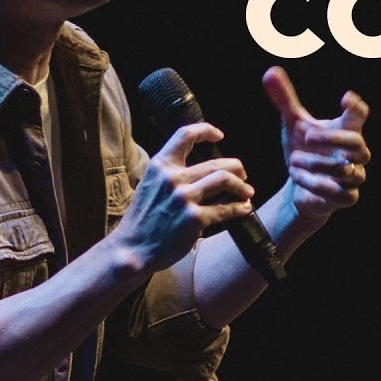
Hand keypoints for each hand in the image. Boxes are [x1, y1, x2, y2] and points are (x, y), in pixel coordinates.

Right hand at [108, 122, 253, 272]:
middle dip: (237, 168)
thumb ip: (170, 173)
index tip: (219, 136)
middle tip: (243, 175)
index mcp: (160, 165)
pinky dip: (240, 208)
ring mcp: (184, 198)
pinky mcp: (195, 218)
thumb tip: (200, 169)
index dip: (206, 130)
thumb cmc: (142, 220)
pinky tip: (244, 209)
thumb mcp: (150, 185)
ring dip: (242, 186)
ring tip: (247, 192)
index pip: (185, 135)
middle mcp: (173, 178)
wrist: (132, 249)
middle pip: (217, 163)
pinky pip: (226, 208)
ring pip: (225, 180)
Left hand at [262, 66, 370, 223]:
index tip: (346, 98)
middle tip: (306, 135)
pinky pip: (339, 193)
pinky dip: (315, 184)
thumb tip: (269, 72)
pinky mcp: (347, 197)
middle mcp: (354, 153)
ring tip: (293, 161)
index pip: (358, 116)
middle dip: (332, 140)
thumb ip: (285, 99)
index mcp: (345, 130)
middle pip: (357, 144)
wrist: (301, 185)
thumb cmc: (304, 149)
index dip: (356, 107)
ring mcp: (353, 176)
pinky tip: (297, 177)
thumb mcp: (292, 124)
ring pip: (344, 171)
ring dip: (315, 165)